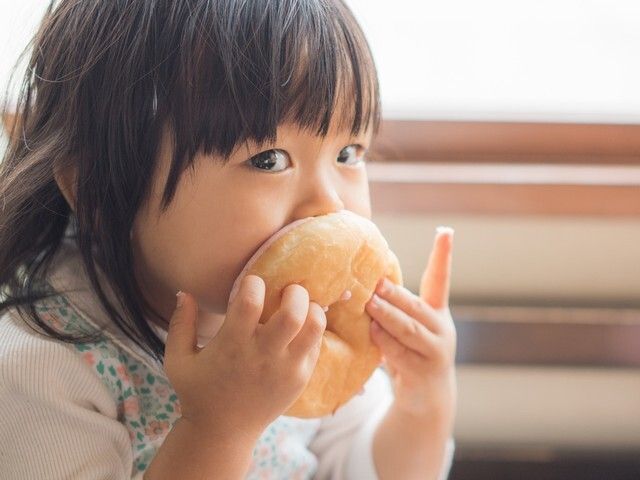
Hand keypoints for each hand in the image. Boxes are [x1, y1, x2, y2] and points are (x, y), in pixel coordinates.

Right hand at [163, 276, 325, 437]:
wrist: (222, 432)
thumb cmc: (198, 392)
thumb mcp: (178, 360)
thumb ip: (180, 324)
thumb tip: (183, 292)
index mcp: (232, 345)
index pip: (250, 302)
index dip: (253, 283)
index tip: (251, 282)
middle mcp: (263, 356)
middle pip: (292, 313)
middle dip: (294, 292)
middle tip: (287, 289)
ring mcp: (286, 369)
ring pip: (314, 328)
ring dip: (311, 309)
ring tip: (300, 305)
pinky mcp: (300, 379)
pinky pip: (316, 345)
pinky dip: (313, 329)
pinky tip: (299, 327)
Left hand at [365, 228, 455, 418]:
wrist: (427, 398)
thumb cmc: (410, 353)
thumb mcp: (408, 327)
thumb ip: (396, 308)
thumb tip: (365, 280)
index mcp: (437, 312)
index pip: (440, 279)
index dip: (443, 255)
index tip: (445, 231)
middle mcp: (441, 329)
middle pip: (417, 306)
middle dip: (396, 293)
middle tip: (375, 281)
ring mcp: (436, 351)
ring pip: (410, 329)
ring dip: (388, 315)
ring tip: (370, 303)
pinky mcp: (424, 372)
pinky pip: (402, 354)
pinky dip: (386, 342)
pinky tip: (372, 333)